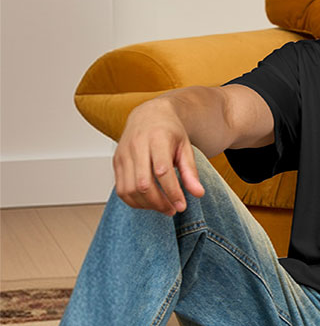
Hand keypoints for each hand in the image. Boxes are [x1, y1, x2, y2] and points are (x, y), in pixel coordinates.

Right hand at [113, 97, 205, 215]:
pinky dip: (134, 201)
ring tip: (163, 207)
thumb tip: (198, 194)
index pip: (162, 171)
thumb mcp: (186, 147)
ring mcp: (123, 155)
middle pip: (143, 184)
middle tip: (173, 209)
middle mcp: (137, 146)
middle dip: (159, 202)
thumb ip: (191, 171)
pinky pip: (121, 189)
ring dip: (147, 205)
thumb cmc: (169, 131)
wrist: (148, 115)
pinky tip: (149, 202)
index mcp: (157, 139)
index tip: (182, 206)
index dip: (172, 192)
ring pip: (130, 189)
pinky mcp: (116, 162)